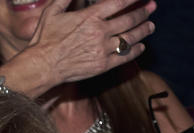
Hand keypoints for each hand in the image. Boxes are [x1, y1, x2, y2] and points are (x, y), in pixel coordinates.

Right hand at [19, 0, 155, 87]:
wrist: (42, 66)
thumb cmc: (44, 38)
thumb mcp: (52, 11)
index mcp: (90, 17)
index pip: (119, 2)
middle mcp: (100, 32)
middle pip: (129, 19)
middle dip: (143, 12)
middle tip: (151, 7)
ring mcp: (103, 50)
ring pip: (130, 38)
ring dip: (143, 30)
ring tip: (151, 26)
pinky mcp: (102, 65)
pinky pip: (124, 57)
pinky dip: (135, 50)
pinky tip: (140, 46)